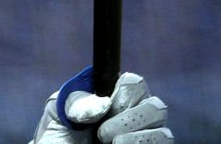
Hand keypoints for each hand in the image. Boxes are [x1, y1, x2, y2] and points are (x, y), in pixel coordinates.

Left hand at [29, 68, 171, 143]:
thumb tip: (103, 103)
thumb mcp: (57, 114)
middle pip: (156, 107)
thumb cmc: (58, 137)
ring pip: (163, 133)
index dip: (123, 92)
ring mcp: (145, 138)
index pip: (134, 83)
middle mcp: (135, 116)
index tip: (105, 106)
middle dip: (130, 119)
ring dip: (137, 138)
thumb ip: (75, 100)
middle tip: (103, 133)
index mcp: (114, 97)